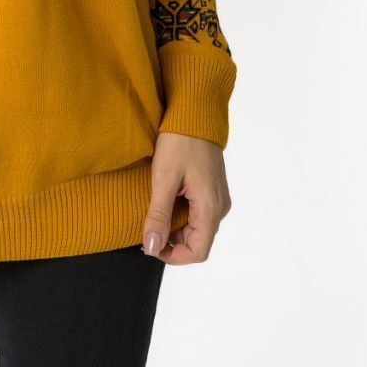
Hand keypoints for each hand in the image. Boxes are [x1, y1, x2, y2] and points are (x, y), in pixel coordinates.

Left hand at [140, 131, 231, 263]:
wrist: (194, 111)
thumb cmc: (180, 141)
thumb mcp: (164, 178)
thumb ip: (159, 215)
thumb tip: (152, 247)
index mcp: (211, 208)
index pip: (198, 251)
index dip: (173, 256)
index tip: (150, 245)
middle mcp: (219, 206)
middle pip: (198, 240)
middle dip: (172, 241)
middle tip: (147, 228)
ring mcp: (217, 197)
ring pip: (197, 227)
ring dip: (175, 227)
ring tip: (152, 213)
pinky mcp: (212, 188)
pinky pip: (198, 212)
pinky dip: (180, 214)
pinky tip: (163, 201)